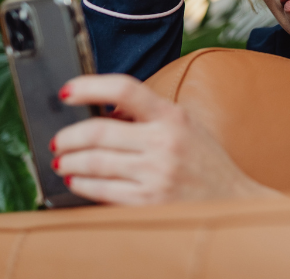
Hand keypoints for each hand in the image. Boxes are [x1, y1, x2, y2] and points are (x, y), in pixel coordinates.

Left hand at [51, 74, 279, 204]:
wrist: (231, 201)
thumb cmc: (207, 162)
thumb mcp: (187, 125)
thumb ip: (152, 114)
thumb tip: (107, 107)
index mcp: (173, 116)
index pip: (124, 89)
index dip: (90, 87)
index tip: (67, 91)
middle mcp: (163, 142)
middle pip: (98, 131)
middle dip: (68, 136)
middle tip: (59, 139)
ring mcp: (154, 174)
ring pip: (93, 162)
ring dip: (68, 161)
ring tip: (62, 160)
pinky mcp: (146, 202)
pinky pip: (101, 190)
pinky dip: (81, 183)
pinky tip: (76, 179)